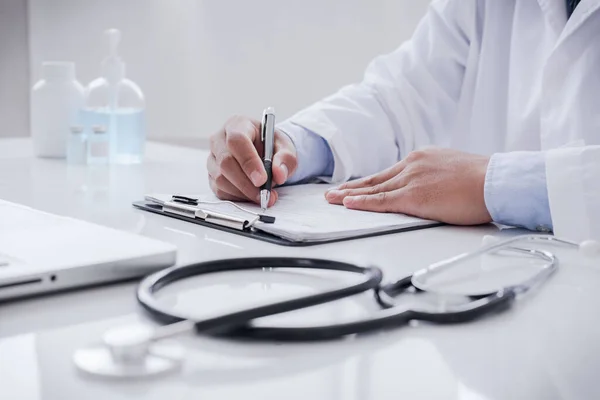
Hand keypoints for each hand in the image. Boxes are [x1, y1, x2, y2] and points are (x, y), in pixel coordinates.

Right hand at [208, 115, 297, 205]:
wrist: (265, 153)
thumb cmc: (272, 147)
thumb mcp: (285, 148)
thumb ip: (286, 158)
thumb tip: (279, 174)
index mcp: (238, 125)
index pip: (237, 140)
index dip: (248, 161)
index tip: (262, 179)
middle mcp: (219, 140)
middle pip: (225, 162)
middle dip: (246, 183)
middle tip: (265, 194)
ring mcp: (213, 158)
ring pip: (220, 179)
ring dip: (243, 192)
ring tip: (263, 196)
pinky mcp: (211, 176)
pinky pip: (220, 190)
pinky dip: (238, 197)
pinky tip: (251, 195)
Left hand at [324, 148, 491, 224]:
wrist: (495, 180)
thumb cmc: (483, 180)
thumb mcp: (453, 171)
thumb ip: (436, 177)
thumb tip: (432, 189)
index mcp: (422, 158)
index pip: (388, 173)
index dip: (369, 182)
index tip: (355, 187)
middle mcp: (412, 165)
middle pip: (375, 180)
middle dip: (351, 188)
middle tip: (332, 193)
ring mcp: (411, 180)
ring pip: (373, 189)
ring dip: (349, 195)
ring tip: (332, 200)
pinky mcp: (414, 196)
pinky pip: (381, 201)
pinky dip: (362, 203)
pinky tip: (348, 204)